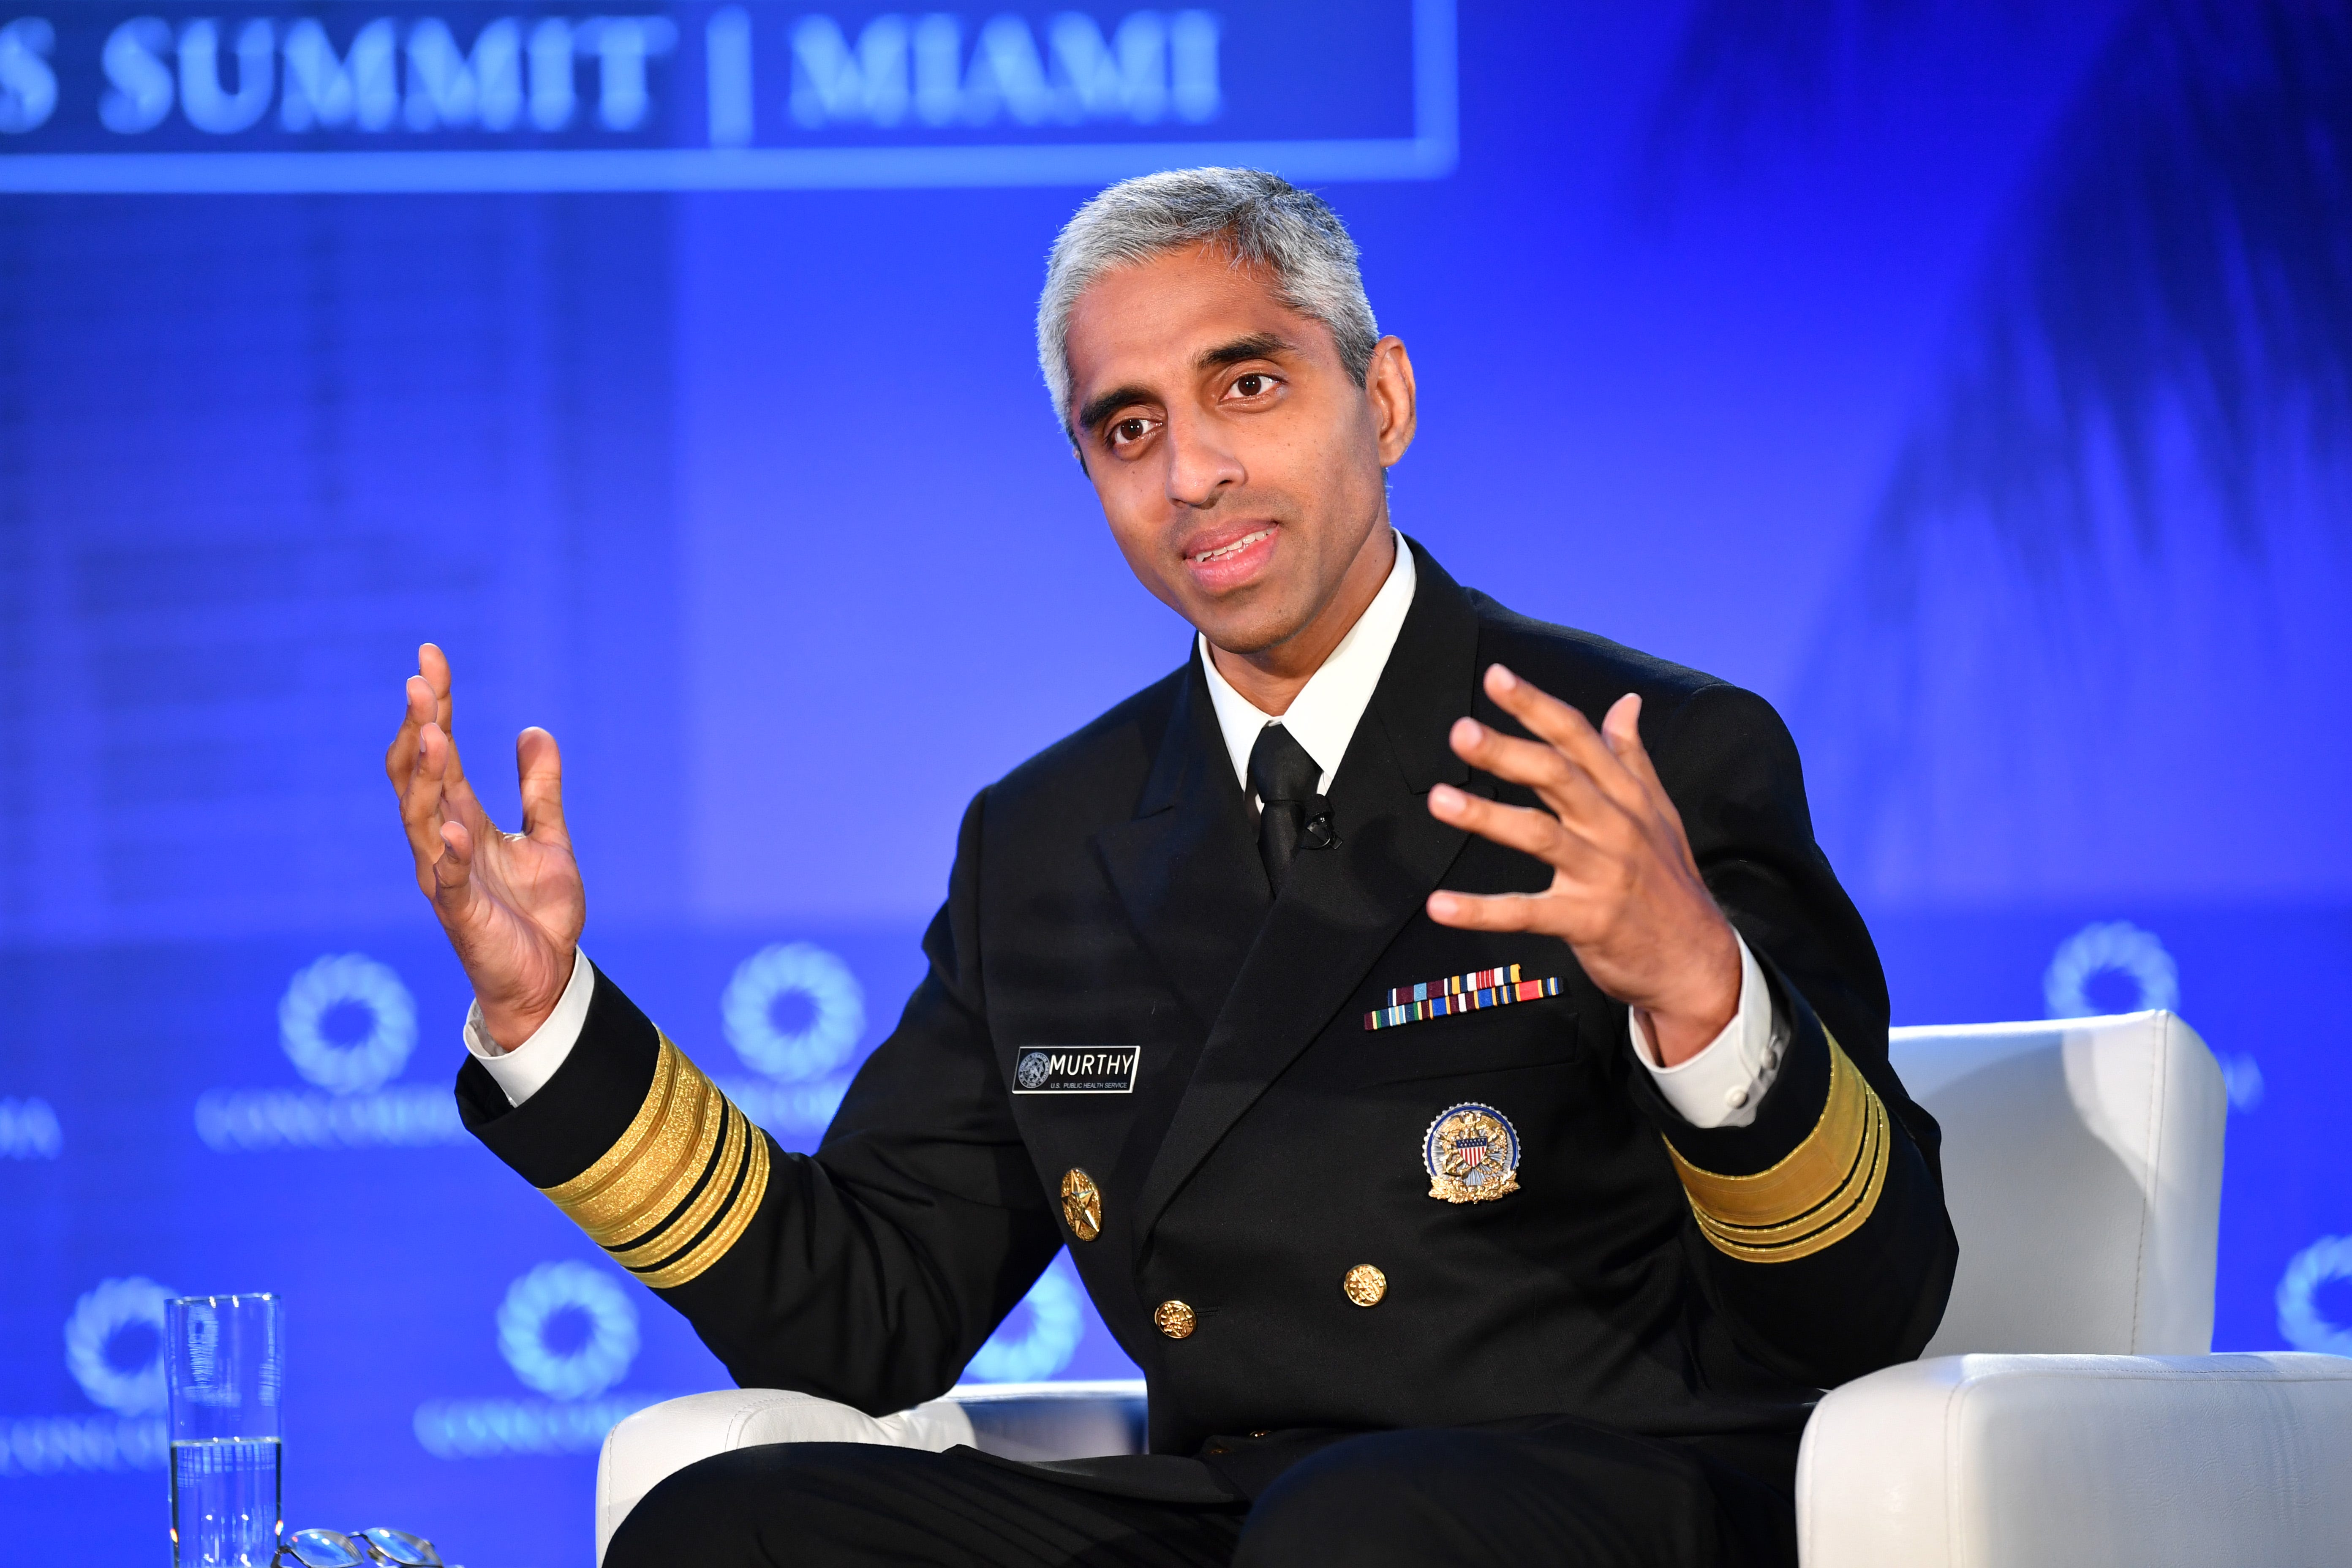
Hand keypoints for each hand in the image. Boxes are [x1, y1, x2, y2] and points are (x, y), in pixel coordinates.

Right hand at [384, 643, 584, 1048]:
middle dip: (417, 728)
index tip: (430, 658)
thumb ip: (540, 789)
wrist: (546, 977)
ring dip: (425, 776)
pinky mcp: (461, 913)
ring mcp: (446, 876)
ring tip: (433, 731)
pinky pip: (448, 878)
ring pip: (420, 818)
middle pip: (417, 775)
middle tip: (419, 682)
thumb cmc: (536, 913)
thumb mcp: (548, 838)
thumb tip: (534, 731)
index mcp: (462, 819)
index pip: (440, 753)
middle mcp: (443, 841)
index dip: (435, 705)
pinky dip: (449, 851)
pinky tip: (453, 824)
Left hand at [1424, 664, 1738, 1065]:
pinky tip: (1440, 905)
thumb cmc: (1668, 881)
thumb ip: (1632, 756)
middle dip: (1507, 751)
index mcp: (1626, 796)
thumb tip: (1627, 701)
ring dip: (1486, 816)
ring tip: (1439, 799)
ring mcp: (1603, 873)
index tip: (1496, 677)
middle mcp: (1615, 826)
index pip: (1577, 738)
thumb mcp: (1658, 813)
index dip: (1536, 705)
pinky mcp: (1588, 921)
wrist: (1697, 961)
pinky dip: (1481, 911)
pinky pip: (1527, 913)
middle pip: (1557, 776)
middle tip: (1460, 731)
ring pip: (1539, 835)